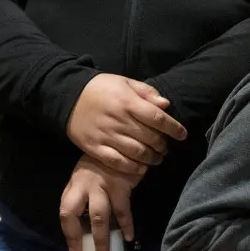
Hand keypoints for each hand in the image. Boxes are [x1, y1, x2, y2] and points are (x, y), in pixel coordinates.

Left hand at [59, 155, 140, 250]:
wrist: (120, 144)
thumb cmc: (100, 164)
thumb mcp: (83, 177)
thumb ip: (80, 197)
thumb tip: (82, 227)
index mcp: (74, 186)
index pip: (65, 212)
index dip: (69, 234)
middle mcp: (86, 187)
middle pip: (78, 215)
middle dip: (83, 240)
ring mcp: (104, 186)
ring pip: (100, 217)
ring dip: (103, 239)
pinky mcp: (121, 186)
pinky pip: (123, 210)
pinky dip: (127, 225)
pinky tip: (128, 237)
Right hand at [66, 74, 186, 175]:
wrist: (67, 96)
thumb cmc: (101, 88)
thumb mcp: (125, 82)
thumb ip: (147, 93)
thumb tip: (166, 104)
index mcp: (127, 102)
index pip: (158, 118)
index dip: (174, 128)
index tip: (182, 135)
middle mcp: (119, 120)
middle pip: (150, 138)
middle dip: (163, 145)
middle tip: (166, 147)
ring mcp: (106, 136)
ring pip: (137, 153)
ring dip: (152, 158)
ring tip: (156, 158)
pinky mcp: (95, 148)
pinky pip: (118, 163)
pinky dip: (133, 168)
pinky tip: (141, 167)